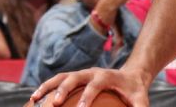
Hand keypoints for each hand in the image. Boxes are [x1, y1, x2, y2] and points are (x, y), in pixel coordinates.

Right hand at [28, 67, 149, 106]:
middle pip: (75, 77)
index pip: (95, 84)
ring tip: (34, 99)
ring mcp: (81, 74)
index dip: (87, 96)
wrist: (131, 75)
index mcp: (107, 76)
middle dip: (63, 89)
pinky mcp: (75, 77)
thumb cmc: (135, 90)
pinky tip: (33, 100)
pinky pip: (57, 81)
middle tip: (54, 104)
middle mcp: (92, 72)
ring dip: (47, 86)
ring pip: (61, 77)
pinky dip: (45, 88)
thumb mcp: (141, 99)